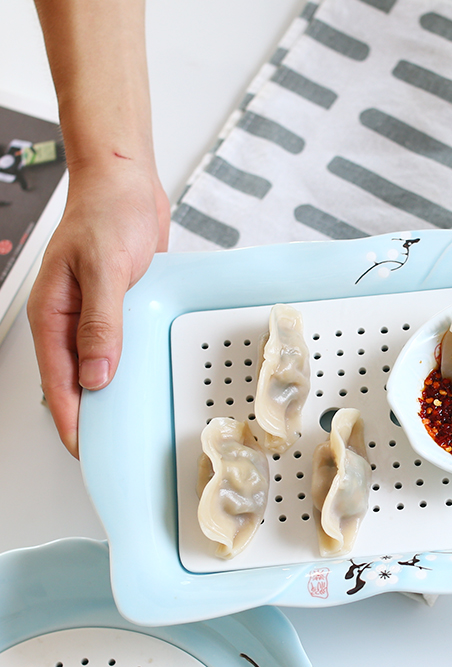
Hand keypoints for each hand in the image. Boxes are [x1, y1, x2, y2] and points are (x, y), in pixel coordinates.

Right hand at [27, 159, 169, 456]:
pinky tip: (146, 380)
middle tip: (111, 449)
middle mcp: (70, 319)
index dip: (71, 420)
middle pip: (75, 381)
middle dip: (89, 416)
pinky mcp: (119, 307)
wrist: (125, 180)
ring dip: (111, 393)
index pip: (58, 382)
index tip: (85, 449)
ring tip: (129, 425)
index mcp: (53, 314)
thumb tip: (96, 375)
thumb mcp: (104, 270)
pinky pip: (121, 346)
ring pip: (98, 366)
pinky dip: (130, 366)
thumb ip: (101, 324)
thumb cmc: (106, 213)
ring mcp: (95, 315)